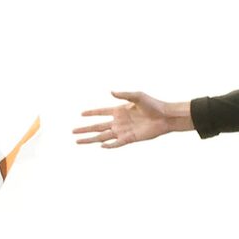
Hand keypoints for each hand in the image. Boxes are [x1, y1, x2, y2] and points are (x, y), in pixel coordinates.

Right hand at [74, 91, 191, 149]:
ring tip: (78, 141)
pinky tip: (100, 146)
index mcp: (119, 110)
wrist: (165, 117)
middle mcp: (118, 121)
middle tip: (73, 131)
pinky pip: (116, 143)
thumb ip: (124, 94)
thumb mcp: (138, 96)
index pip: (101, 112)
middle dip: (85, 129)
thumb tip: (111, 91)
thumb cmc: (153, 105)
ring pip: (103, 136)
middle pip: (98, 126)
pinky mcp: (130, 138)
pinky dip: (109, 145)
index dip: (91, 113)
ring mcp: (123, 131)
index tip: (81, 114)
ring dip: (91, 139)